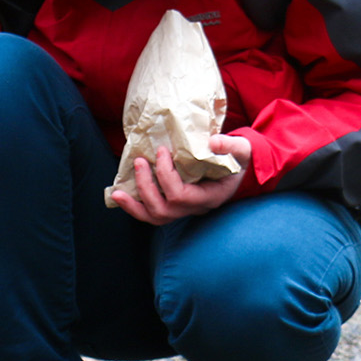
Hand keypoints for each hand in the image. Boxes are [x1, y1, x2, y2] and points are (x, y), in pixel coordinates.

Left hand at [106, 135, 251, 225]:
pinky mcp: (176, 205)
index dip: (166, 175)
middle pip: (164, 211)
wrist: (241, 169)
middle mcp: (196, 208)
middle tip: (140, 161)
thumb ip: (230, 146)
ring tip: (118, 191)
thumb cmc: (240, 159)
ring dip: (134, 205)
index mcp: (211, 196)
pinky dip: (135, 207)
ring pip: (156, 218)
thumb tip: (213, 142)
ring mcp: (185, 209)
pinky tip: (121, 195)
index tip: (162, 151)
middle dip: (146, 187)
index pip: (181, 196)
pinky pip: (153, 214)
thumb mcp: (242, 149)